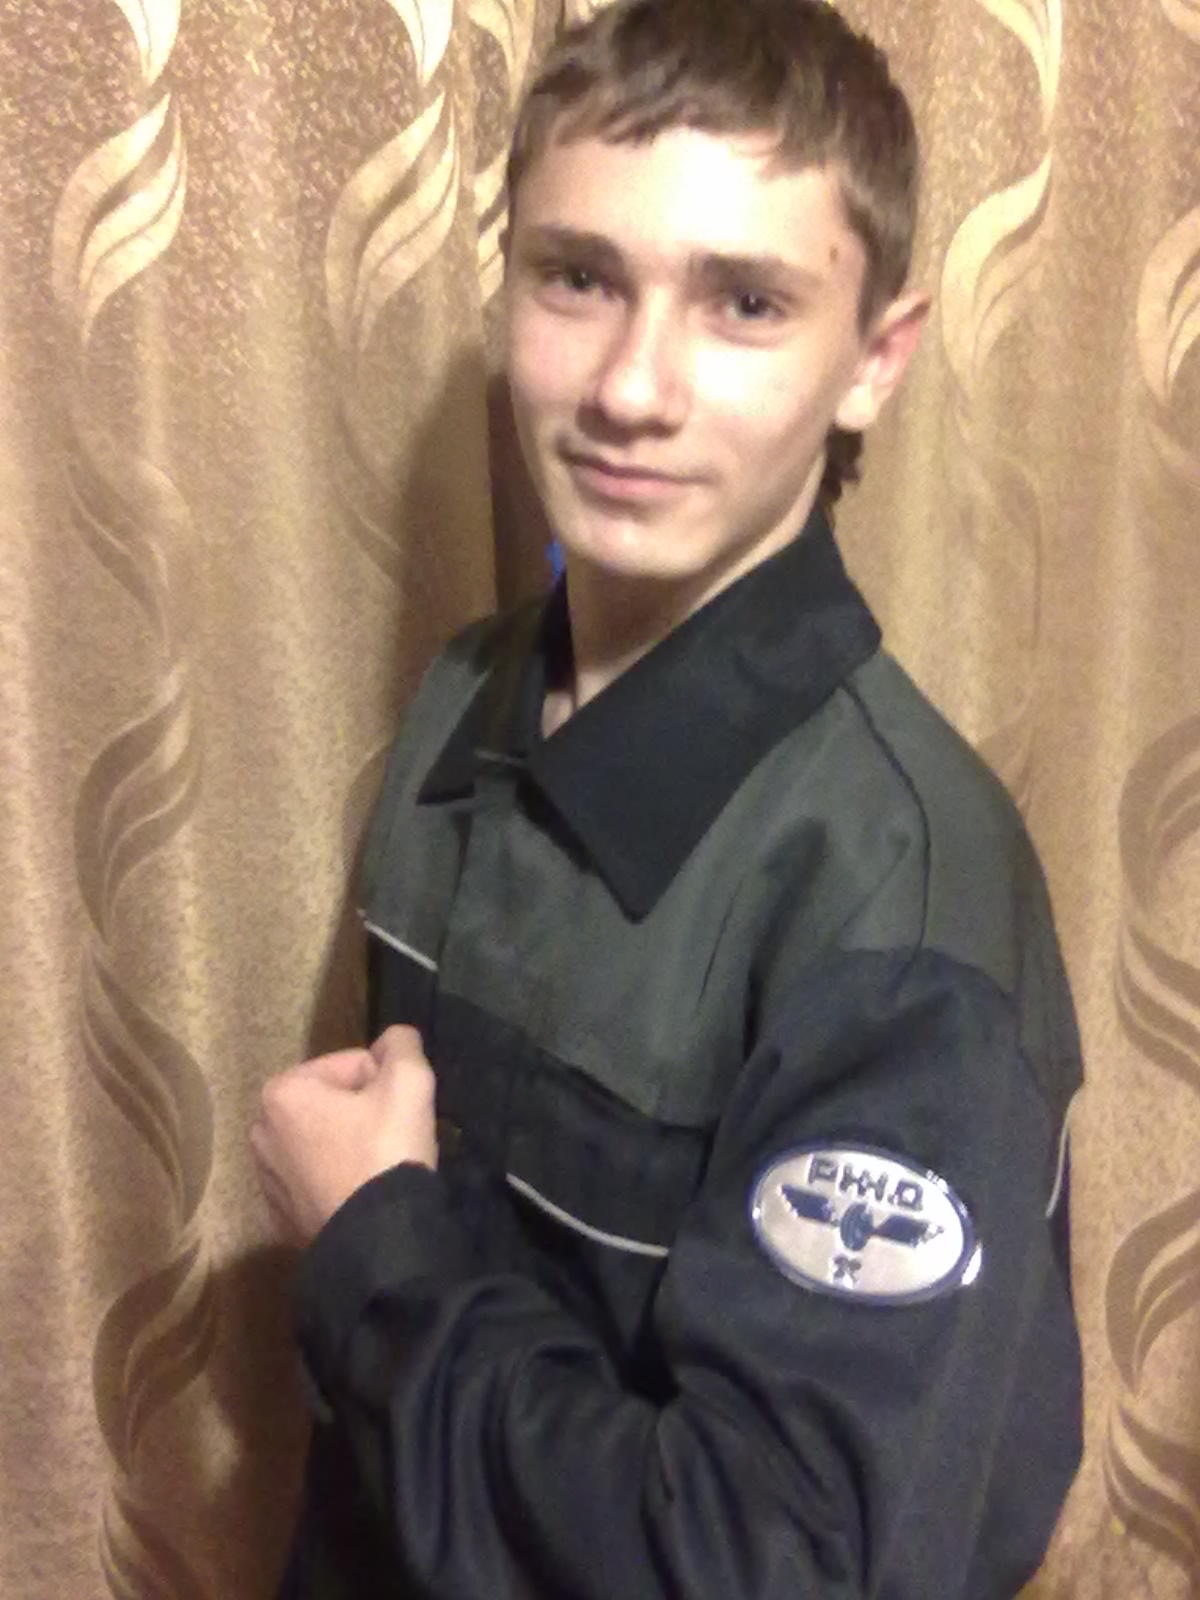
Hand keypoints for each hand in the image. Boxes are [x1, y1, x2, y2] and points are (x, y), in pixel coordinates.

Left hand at [250, 1026, 437, 1244]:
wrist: (375, 1242)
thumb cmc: (384, 1152)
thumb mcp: (409, 1082)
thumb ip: (402, 1045)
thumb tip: (395, 1039)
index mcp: (283, 1092)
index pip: (351, 1065)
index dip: (384, 1082)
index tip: (399, 1111)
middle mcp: (261, 1130)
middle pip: (332, 1102)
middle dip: (363, 1112)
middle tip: (392, 1137)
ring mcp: (266, 1177)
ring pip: (323, 1140)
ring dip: (349, 1144)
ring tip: (376, 1168)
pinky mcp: (280, 1215)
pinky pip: (316, 1179)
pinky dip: (336, 1179)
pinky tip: (360, 1194)